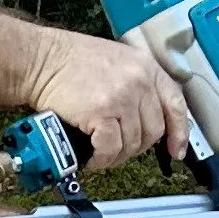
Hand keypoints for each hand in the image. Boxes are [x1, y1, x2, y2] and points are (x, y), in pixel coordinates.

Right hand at [32, 30, 188, 171]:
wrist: (40, 59)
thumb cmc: (69, 62)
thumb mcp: (115, 62)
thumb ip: (136, 86)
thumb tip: (145, 120)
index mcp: (146, 67)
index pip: (175, 104)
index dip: (178, 132)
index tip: (175, 150)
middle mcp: (139, 81)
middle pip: (153, 131)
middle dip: (135, 146)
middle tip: (117, 147)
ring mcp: (122, 97)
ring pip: (132, 144)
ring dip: (115, 155)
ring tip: (99, 150)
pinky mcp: (102, 112)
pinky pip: (110, 148)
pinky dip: (100, 158)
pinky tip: (91, 155)